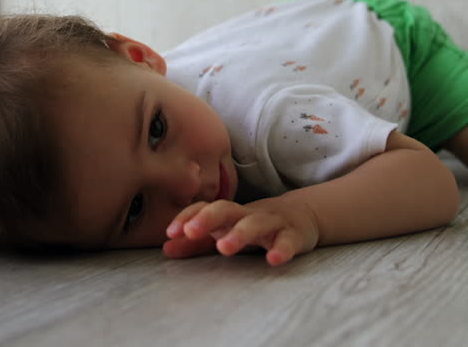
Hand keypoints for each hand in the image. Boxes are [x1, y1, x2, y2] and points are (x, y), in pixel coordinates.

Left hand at [163, 198, 319, 266]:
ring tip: (223, 248)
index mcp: (229, 214)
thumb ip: (198, 244)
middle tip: (190, 232)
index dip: (188, 217)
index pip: (206, 208)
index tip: (171, 232)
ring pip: (256, 224)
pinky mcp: (294, 236)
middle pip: (227, 210)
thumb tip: (166, 250)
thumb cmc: (254, 226)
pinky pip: (288, 241)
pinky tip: (273, 260)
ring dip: (239, 234)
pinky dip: (281, 249)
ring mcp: (272, 223)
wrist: (301, 215)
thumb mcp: (226, 232)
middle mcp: (248, 214)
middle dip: (208, 218)